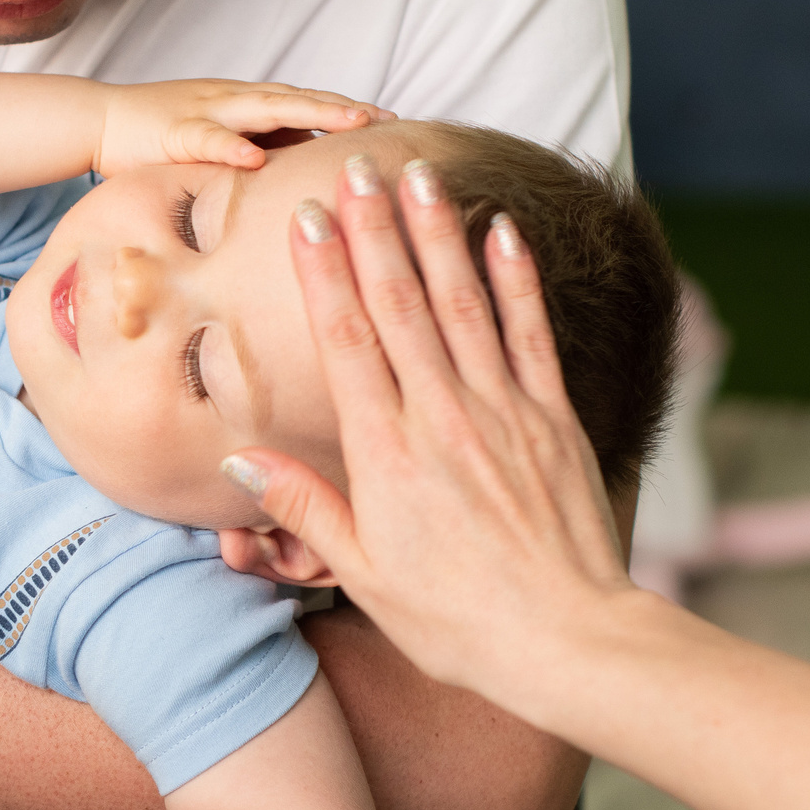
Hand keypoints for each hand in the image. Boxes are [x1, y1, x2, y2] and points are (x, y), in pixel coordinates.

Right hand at [93, 79, 387, 175]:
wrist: (99, 121)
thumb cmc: (161, 140)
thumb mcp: (222, 146)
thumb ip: (260, 153)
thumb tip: (305, 174)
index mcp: (248, 106)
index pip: (309, 104)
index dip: (349, 111)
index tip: (393, 123)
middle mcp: (236, 100)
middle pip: (302, 100)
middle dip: (346, 108)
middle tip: (389, 119)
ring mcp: (208, 111)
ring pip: (268, 108)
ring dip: (312, 112)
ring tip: (351, 121)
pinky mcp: (174, 131)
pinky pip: (207, 139)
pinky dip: (232, 147)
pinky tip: (256, 159)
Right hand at [218, 155, 646, 707]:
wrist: (567, 641)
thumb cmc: (457, 621)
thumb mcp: (362, 575)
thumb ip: (305, 508)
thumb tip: (242, 458)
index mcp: (386, 453)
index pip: (346, 342)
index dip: (324, 273)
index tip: (306, 218)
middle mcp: (442, 417)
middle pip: (401, 304)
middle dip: (374, 229)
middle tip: (355, 168)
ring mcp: (504, 412)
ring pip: (463, 303)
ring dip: (437, 233)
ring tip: (419, 174)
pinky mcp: (554, 420)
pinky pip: (530, 334)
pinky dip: (516, 279)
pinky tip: (500, 232)